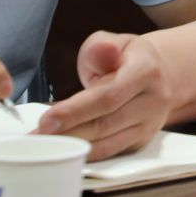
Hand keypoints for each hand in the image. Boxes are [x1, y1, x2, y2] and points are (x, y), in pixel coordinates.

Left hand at [38, 32, 175, 159]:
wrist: (160, 73)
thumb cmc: (126, 57)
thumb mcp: (114, 42)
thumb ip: (101, 47)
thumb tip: (103, 51)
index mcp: (146, 71)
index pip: (108, 95)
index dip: (75, 111)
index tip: (45, 120)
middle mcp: (154, 100)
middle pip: (106, 123)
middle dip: (67, 132)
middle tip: (35, 137)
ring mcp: (151, 123)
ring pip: (108, 143)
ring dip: (73, 147)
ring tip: (44, 145)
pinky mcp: (143, 139)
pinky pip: (112, 151)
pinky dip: (86, 154)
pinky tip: (64, 152)